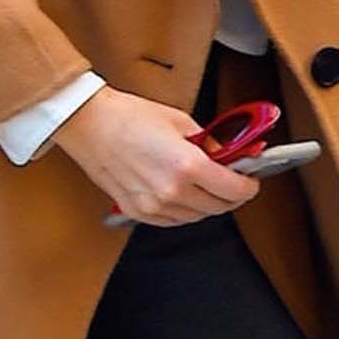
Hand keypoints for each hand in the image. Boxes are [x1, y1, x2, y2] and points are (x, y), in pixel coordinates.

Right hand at [53, 89, 261, 226]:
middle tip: (232, 181)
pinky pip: (173, 221)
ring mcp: (153, 205)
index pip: (234, 190)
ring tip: (205, 185)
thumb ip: (210, 144)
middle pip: (219, 207)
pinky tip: (183, 195)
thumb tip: (230, 155)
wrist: (88, 124)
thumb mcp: (181, 122)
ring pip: (197, 217)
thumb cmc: (128, 117)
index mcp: (187, 166)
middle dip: (231, 196)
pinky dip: (185, 211)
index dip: (248, 186)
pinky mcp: (138, 212)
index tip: (250, 180)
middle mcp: (171, 191)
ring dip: (208, 204)